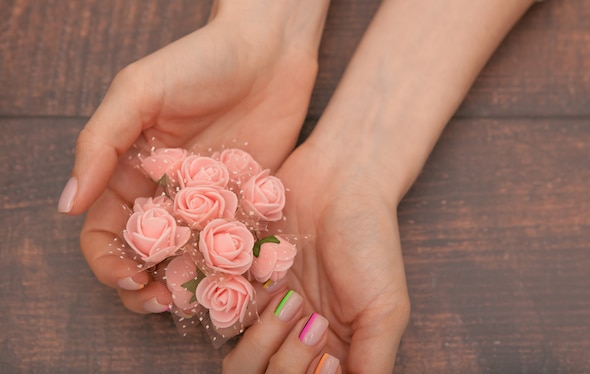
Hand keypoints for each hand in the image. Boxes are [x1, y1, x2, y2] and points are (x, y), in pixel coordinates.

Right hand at [61, 4, 321, 312]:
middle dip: (149, 285)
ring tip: (202, 298)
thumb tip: (67, 205)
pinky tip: (243, 280)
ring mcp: (209, 203)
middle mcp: (166, 194)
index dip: (109, 263)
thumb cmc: (198, 61)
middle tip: (166, 302)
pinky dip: (237, 266)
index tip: (130, 279)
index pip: (106, 232)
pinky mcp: (249, 203)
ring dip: (191, 284)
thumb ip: (100, 145)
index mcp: (129, 172)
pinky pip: (239, 243)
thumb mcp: (138, 91)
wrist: (268, 50)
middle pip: (147, 256)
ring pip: (192, 258)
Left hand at [226, 143, 409, 372]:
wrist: (339, 179)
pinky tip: (267, 277)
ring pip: (240, 361)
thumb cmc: (371, 241)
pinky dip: (236, 303)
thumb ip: (373, 362)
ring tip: (288, 297)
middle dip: (288, 364)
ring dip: (261, 338)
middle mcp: (296, 339)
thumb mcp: (386, 308)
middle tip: (311, 320)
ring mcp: (266, 313)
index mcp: (334, 351)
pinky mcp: (240, 282)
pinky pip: (219, 313)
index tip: (330, 357)